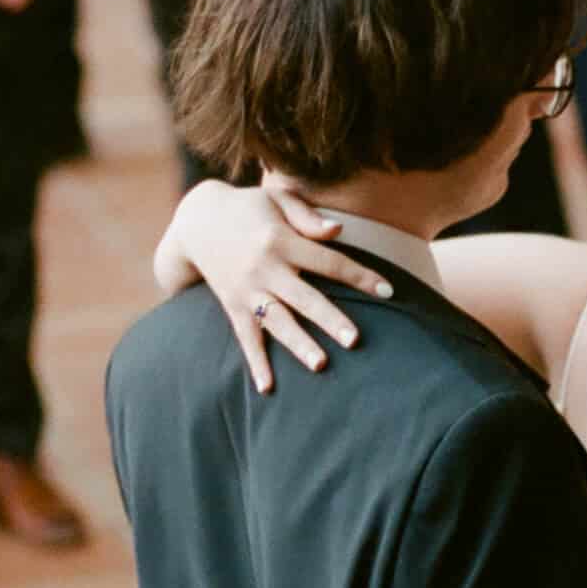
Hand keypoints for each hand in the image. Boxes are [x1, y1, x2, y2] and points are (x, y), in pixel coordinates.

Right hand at [158, 177, 398, 389]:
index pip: (328, 261)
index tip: (388, 291)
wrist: (197, 220)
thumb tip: (338, 230)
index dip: (359, 276)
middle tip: (354, 340)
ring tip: (320, 365)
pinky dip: (256, 363)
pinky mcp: (233, 306)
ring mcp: (248, 291)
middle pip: (304, 297)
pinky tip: (268, 388)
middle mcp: (265, 268)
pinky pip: (246, 338)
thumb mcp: (276, 199)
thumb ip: (307, 217)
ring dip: (299, 344)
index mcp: (281, 240)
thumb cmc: (249, 207)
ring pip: (277, 322)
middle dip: (329, 318)